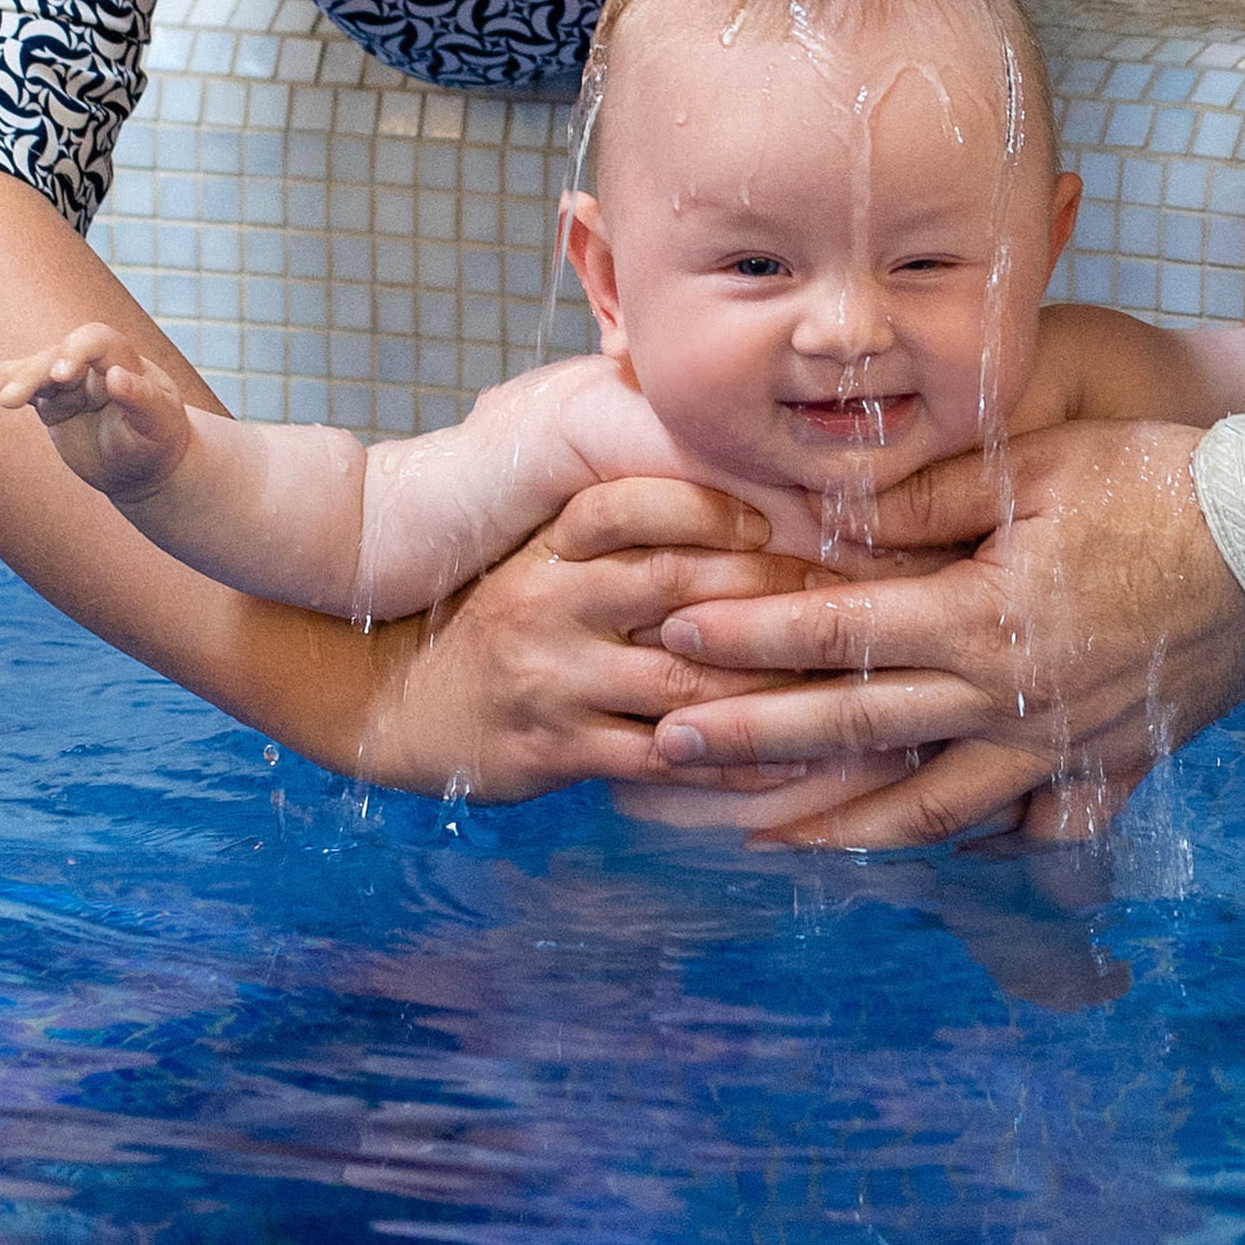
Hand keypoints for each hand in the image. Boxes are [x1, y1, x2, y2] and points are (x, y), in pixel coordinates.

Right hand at [0, 319, 192, 502]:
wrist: (147, 465)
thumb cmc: (159, 440)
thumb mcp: (159, 422)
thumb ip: (141, 399)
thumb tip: (115, 376)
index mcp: (123, 359)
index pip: (94, 341)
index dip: (75, 352)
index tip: (60, 375)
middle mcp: (92, 365)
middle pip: (54, 357)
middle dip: (30, 375)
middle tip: (7, 399)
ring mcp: (69, 383)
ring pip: (33, 372)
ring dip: (5, 380)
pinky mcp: (52, 402)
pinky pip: (23, 390)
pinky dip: (0, 386)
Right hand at [371, 473, 839, 797]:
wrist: (399, 704)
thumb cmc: (502, 623)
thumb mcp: (540, 556)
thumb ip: (615, 529)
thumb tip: (726, 484)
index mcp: (549, 545)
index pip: (627, 507)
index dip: (706, 508)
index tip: (775, 520)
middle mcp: (549, 601)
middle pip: (675, 585)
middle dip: (771, 592)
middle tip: (844, 599)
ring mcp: (552, 678)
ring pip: (684, 677)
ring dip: (769, 682)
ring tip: (839, 680)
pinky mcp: (557, 749)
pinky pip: (664, 756)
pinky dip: (731, 760)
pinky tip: (786, 759)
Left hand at [639, 423, 1244, 845]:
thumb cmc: (1161, 481)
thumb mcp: (1038, 463)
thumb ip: (928, 497)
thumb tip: (829, 518)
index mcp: (981, 617)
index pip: (837, 634)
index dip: (748, 639)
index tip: (677, 641)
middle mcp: (1008, 698)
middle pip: (855, 731)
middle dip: (750, 742)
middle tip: (664, 749)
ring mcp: (1060, 746)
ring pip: (929, 808)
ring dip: (839, 824)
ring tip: (767, 837)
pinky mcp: (1111, 764)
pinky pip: (1031, 829)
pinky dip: (977, 847)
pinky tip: (933, 852)